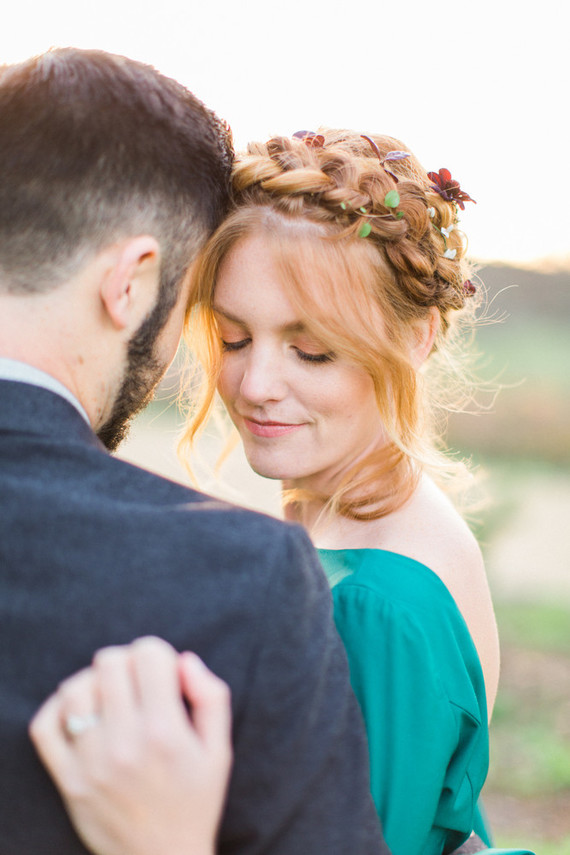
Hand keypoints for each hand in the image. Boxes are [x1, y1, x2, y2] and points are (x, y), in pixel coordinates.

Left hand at [29, 637, 231, 854]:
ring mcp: (90, 763)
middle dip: (127, 663)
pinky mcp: (67, 780)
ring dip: (95, 683)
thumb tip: (184, 659)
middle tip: (138, 684)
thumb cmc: (196, 802)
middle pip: (108, 662)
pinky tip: (82, 713)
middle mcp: (124, 743)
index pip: (147, 654)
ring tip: (112, 697)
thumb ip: (211, 697)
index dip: (158, 654)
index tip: (164, 674)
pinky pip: (45, 726)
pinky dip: (58, 708)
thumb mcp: (220, 750)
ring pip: (75, 688)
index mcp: (165, 731)